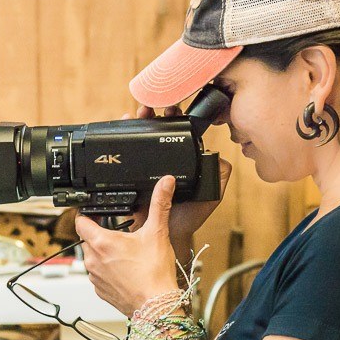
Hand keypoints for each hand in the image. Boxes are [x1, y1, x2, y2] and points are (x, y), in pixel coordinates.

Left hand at [75, 176, 180, 315]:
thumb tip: (165, 183)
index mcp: (101, 242)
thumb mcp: (157, 232)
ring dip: (104, 253)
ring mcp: (94, 277)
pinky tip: (125, 270)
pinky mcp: (100, 290)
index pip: (80, 221)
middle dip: (100, 233)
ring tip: (125, 253)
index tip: (95, 211)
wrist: (157, 306)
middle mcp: (92, 259)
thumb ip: (159, 204)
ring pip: (93, 257)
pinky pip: (99, 275)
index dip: (87, 214)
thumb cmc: (155, 273)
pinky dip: (108, 270)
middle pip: (87, 239)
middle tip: (119, 233)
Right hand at [125, 105, 231, 252]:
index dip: (175, 118)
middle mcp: (163, 160)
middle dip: (153, 115)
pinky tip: (122, 127)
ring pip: (139, 139)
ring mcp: (145, 167)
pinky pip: (124, 154)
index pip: (178, 133)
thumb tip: (218, 153)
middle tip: (151, 107)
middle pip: (156, 131)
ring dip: (137, 123)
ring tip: (137, 114)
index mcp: (182, 161)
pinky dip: (120, 140)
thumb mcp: (211, 194)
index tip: (173, 109)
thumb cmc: (189, 216)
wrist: (164, 233)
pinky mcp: (130, 175)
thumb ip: (219, 174)